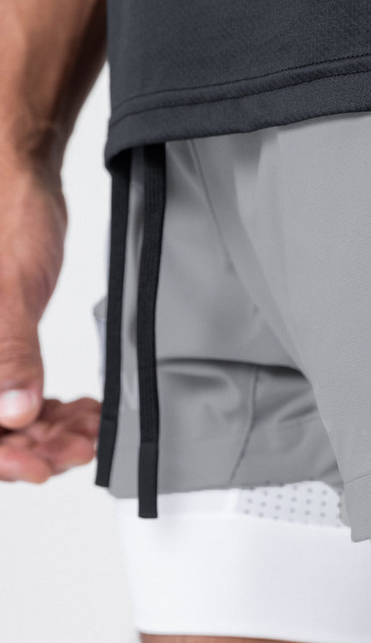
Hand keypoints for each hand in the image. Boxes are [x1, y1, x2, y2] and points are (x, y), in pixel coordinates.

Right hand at [0, 145, 91, 476]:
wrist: (16, 177)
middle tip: (80, 444)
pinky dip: (49, 406)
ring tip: (89, 428)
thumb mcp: (7, 288)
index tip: (41, 465)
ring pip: (1, 413)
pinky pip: (13, 390)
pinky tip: (81, 410)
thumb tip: (9, 414)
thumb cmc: (6, 216)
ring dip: (46, 429)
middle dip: (32, 444)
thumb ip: (6, 353)